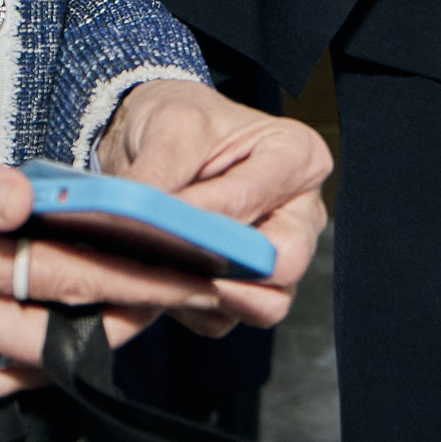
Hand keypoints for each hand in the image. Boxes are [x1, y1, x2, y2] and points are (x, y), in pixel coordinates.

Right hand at [0, 108, 248, 398]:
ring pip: (28, 359)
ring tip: (142, 318)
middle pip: (60, 326)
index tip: (190, 273)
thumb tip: (23, 201)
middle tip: (193, 299)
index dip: (135, 278)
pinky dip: (32, 365)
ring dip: (87, 344)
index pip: (66, 277)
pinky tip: (60, 344)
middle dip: (133, 315)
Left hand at [96, 78, 329, 339]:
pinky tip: (154, 281)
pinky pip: (224, 319)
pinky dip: (187, 308)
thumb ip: (160, 174)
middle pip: (283, 263)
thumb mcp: (169, 127)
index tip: (156, 222)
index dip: (202, 215)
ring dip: (206, 294)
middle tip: (166, 258)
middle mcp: (300, 214)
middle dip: (222, 265)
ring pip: (262, 303)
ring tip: (156, 273)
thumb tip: (139, 223)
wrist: (155, 140)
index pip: (253, 199)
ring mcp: (279, 259)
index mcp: (296, 158)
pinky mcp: (246, 291)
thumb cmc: (179, 122)